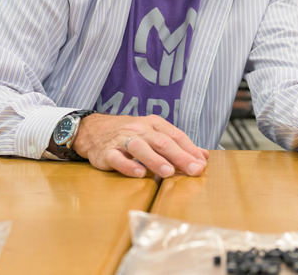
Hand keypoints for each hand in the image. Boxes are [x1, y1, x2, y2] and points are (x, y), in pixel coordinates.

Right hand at [72, 114, 209, 178]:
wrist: (94, 130)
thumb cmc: (130, 133)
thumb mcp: (154, 133)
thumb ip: (178, 144)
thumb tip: (203, 156)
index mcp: (153, 124)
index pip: (175, 135)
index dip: (190, 149)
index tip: (202, 163)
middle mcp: (139, 129)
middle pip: (161, 141)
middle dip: (179, 156)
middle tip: (194, 169)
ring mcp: (122, 140)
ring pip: (140, 148)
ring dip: (155, 160)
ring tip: (169, 172)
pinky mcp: (107, 152)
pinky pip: (117, 158)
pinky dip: (129, 166)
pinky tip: (140, 174)